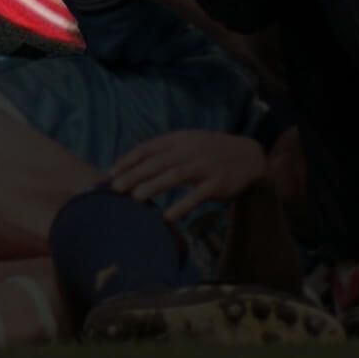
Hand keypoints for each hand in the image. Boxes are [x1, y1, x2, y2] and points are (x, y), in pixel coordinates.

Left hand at [106, 130, 268, 219]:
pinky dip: (182, 206)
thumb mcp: (188, 144)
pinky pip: (197, 195)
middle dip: (135, 174)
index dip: (128, 160)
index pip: (148, 148)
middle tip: (115, 189)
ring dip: (154, 186)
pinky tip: (168, 217)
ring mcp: (205, 166)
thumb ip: (164, 153)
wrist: (249, 156)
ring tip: (135, 198)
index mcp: (180, 139)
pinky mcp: (217, 183)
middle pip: (158, 162)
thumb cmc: (211, 153)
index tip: (110, 174)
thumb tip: (132, 169)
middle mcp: (190, 150)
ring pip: (175, 175)